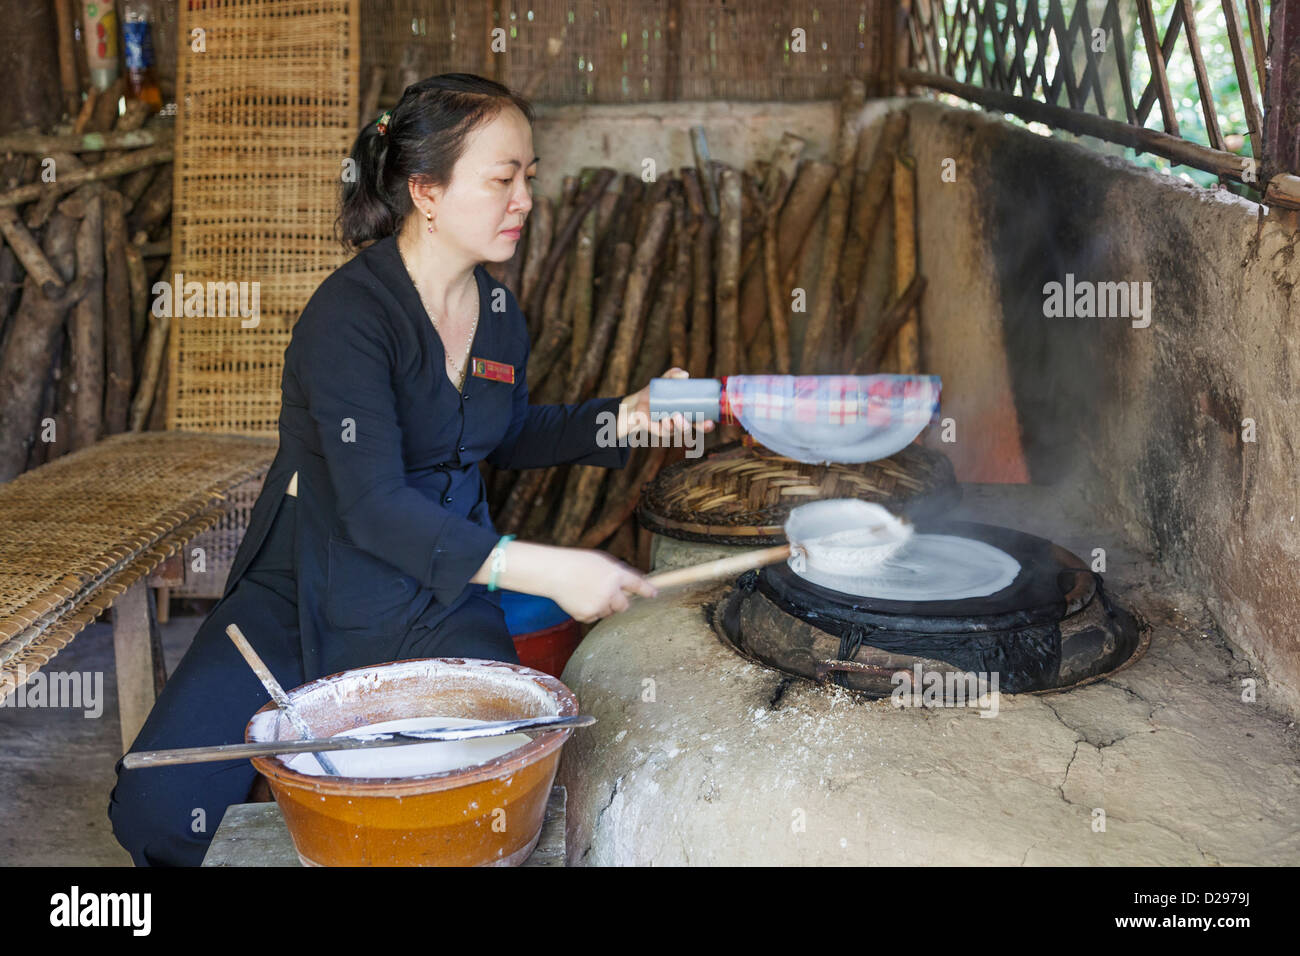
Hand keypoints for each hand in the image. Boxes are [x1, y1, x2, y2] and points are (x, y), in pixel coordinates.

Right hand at [543, 549, 657, 622]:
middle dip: (618, 602)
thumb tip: (627, 586)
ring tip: (584, 591)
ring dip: (601, 606)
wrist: (554, 572)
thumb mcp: (600, 562)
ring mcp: (599, 604)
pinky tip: (578, 599)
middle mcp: (611, 591)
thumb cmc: (576, 564)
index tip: (654, 594)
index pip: (637, 584)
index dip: (647, 590)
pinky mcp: (588, 614)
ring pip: (607, 612)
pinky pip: (593, 617)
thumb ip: (615, 574)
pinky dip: (588, 610)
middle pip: (623, 605)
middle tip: (605, 594)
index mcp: (615, 574)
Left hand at [619, 367, 716, 443]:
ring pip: (680, 430)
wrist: (639, 401)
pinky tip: (665, 419)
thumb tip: (685, 374)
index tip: (711, 421)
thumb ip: (674, 374)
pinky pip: (664, 431)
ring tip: (676, 415)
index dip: (708, 423)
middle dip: (699, 426)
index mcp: (690, 413)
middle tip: (699, 420)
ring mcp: (672, 428)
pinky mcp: (659, 430)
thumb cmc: (658, 392)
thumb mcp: (666, 380)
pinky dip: (666, 425)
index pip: (703, 421)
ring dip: (681, 424)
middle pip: (695, 428)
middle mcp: (683, 422)